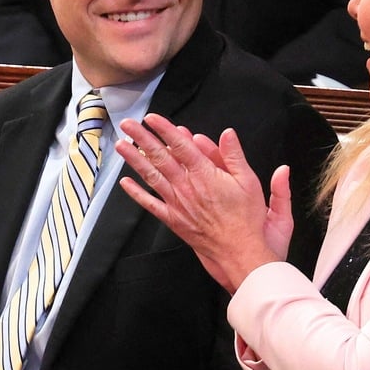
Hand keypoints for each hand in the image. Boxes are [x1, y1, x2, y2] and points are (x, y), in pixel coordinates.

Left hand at [114, 114, 291, 292]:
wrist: (240, 251)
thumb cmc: (247, 218)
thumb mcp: (249, 181)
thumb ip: (234, 156)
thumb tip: (227, 133)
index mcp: (205, 174)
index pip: (181, 145)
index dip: (165, 129)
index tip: (152, 118)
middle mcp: (187, 187)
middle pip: (161, 157)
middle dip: (142, 138)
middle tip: (127, 124)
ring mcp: (178, 203)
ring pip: (152, 176)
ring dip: (134, 159)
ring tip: (120, 145)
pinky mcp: (174, 219)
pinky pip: (151, 204)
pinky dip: (137, 193)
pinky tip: (126, 183)